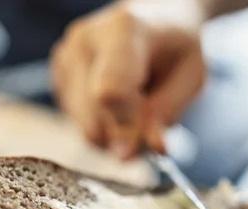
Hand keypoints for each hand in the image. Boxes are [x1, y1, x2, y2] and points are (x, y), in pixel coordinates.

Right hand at [51, 1, 208, 157]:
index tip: (136, 152)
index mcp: (123, 31)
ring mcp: (65, 56)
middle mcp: (84, 40)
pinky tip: (116, 103)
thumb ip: (167, 111)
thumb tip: (152, 148)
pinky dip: (100, 124)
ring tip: (134, 108)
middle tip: (147, 131)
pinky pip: (76, 122)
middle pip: (92, 117)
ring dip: (112, 132)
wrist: (152, 18)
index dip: (123, 128)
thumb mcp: (190, 75)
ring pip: (82, 125)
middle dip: (122, 136)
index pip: (110, 92)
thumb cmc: (176, 45)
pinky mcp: (57, 74)